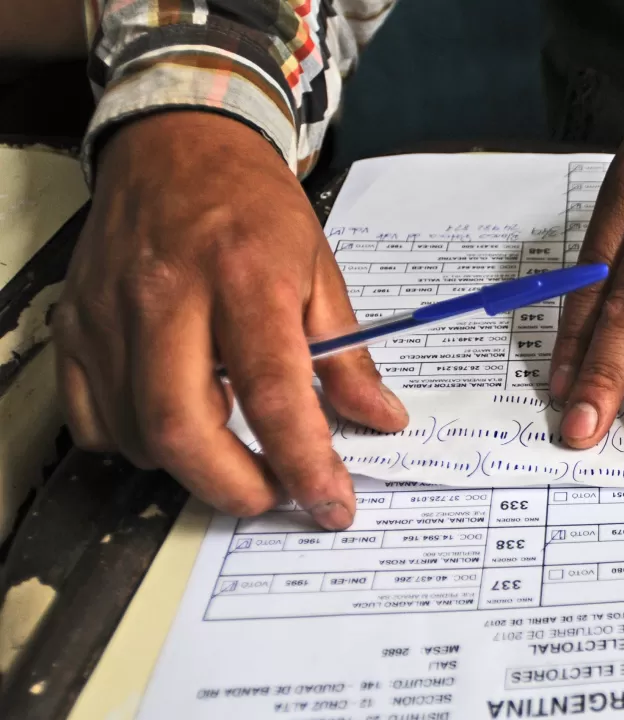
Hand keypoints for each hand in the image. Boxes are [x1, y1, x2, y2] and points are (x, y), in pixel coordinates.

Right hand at [54, 111, 406, 528]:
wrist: (177, 144)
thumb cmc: (253, 206)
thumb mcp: (321, 270)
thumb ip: (349, 355)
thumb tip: (381, 419)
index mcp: (244, 278)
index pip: (273, 392)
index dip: (303, 462)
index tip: (331, 504)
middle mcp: (166, 296)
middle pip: (184, 428)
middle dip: (237, 486)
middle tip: (278, 494)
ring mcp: (110, 314)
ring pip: (137, 433)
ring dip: (193, 466)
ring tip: (234, 446)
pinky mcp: (74, 327)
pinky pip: (92, 420)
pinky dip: (137, 445)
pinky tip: (176, 422)